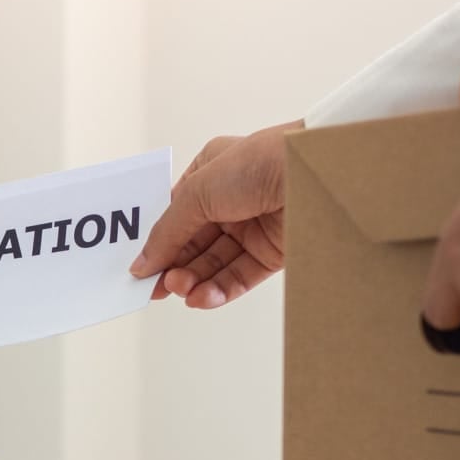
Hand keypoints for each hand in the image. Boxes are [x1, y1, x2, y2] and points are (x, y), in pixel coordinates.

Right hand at [129, 120, 298, 307]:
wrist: (318, 170)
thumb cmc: (261, 162)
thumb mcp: (197, 192)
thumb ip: (167, 231)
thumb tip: (142, 263)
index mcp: (210, 172)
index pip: (175, 213)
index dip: (157, 241)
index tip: (140, 268)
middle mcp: (231, 199)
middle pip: (192, 242)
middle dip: (174, 265)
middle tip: (158, 286)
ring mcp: (253, 225)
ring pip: (214, 263)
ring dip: (193, 280)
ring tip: (181, 289)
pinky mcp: (275, 251)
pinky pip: (240, 276)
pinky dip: (219, 290)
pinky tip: (202, 297)